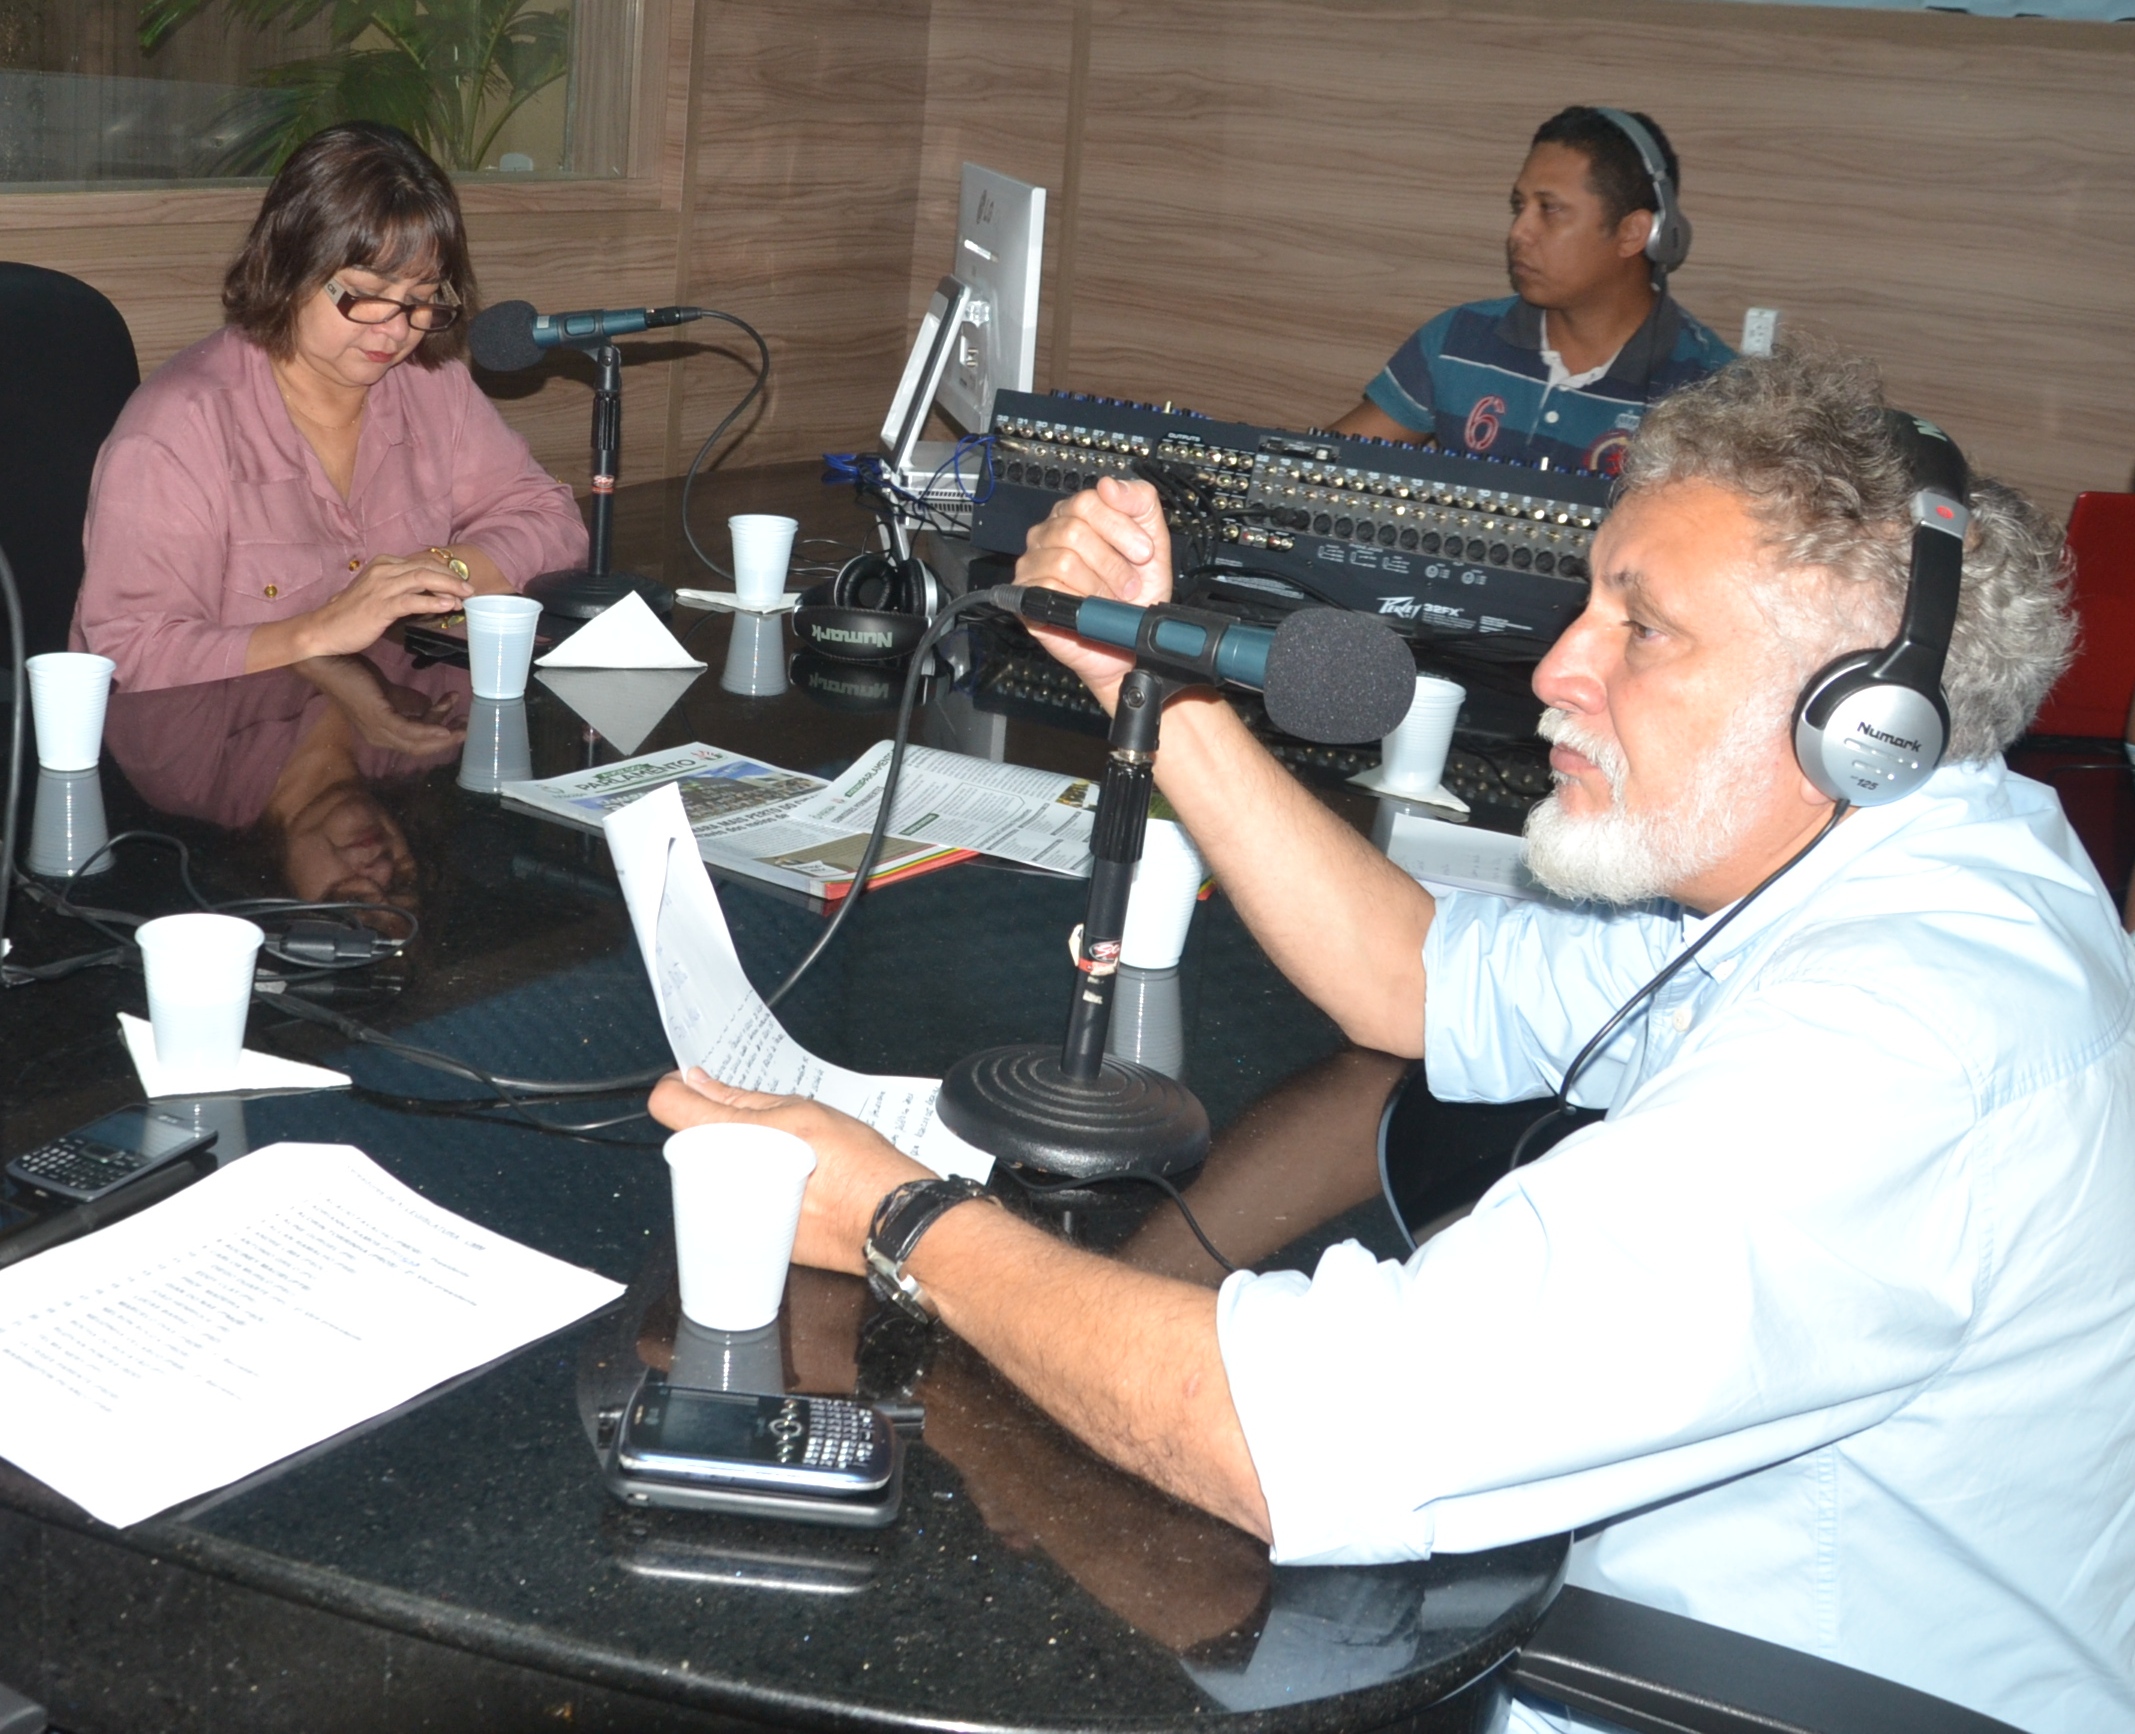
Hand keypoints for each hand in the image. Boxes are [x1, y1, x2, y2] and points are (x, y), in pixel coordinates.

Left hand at [295, 653, 464, 753]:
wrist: (328, 662)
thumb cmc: (354, 672)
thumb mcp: (388, 690)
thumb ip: (408, 701)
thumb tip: (430, 705)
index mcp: (381, 732)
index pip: (415, 742)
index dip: (439, 736)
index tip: (458, 720)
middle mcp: (380, 737)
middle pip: (420, 748)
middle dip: (446, 741)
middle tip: (468, 727)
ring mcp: (378, 730)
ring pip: (417, 743)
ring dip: (444, 736)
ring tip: (463, 723)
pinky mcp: (378, 718)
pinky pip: (409, 731)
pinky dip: (429, 731)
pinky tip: (445, 727)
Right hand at [300, 551, 472, 658]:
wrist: (324, 629)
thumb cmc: (352, 615)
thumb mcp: (379, 594)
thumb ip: (402, 589)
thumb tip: (431, 595)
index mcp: (384, 564)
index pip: (422, 561)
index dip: (445, 571)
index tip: (461, 582)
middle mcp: (383, 571)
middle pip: (426, 567)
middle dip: (453, 577)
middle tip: (471, 589)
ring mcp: (381, 587)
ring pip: (423, 579)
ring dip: (449, 587)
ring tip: (466, 597)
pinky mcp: (380, 606)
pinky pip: (412, 600)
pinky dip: (433, 602)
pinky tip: (448, 606)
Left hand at [648, 1070, 930, 1274]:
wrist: (887, 1220)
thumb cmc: (855, 1164)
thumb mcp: (799, 1110)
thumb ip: (741, 1098)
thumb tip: (701, 1082)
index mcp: (729, 1139)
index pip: (668, 1106)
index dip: (678, 1089)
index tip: (695, 1088)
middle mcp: (720, 1181)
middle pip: (690, 1144)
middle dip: (715, 1131)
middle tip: (759, 1128)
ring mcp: (732, 1215)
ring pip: (711, 1175)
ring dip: (735, 1163)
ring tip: (781, 1160)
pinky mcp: (749, 1238)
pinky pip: (734, 1205)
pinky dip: (752, 1192)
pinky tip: (790, 1188)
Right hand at [1014, 476, 1173, 710]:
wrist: (1125, 644)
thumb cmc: (1133, 596)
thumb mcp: (1152, 543)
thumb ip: (1140, 505)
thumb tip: (1110, 485)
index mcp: (1078, 514)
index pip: (1090, 500)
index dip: (1120, 526)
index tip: (1144, 551)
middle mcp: (1051, 533)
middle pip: (1075, 527)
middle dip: (1113, 560)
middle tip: (1130, 583)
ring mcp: (1035, 561)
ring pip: (1064, 557)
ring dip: (1099, 583)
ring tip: (1113, 599)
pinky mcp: (1027, 592)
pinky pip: (1050, 584)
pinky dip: (1080, 598)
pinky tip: (1092, 608)